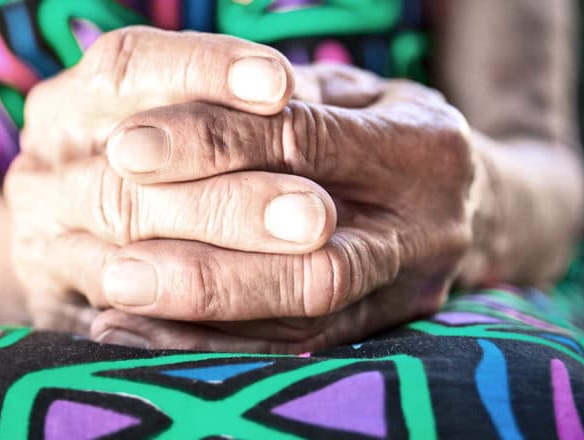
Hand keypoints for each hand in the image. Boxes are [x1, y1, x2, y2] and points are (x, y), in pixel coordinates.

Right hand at [7, 26, 311, 330]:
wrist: (70, 233)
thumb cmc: (164, 162)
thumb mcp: (185, 116)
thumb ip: (223, 110)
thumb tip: (289, 97)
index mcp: (67, 106)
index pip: (125, 69)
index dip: (202, 74)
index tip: (281, 87)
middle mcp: (43, 175)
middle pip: (127, 183)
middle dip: (226, 201)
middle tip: (314, 214)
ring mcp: (43, 249)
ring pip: (125, 265)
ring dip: (214, 272)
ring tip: (302, 263)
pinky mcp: (55, 314)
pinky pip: (124, 336)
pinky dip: (188, 338)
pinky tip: (259, 332)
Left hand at [87, 64, 479, 352]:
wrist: (467, 195)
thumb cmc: (389, 127)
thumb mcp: (351, 93)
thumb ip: (284, 103)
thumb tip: (177, 115)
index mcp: (422, 146)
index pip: (304, 142)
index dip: (214, 145)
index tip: (128, 149)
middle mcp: (426, 228)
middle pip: (312, 260)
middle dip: (207, 266)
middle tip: (115, 266)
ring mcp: (411, 289)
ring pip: (304, 320)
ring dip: (205, 322)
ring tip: (119, 309)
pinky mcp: (387, 329)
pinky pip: (299, 351)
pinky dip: (220, 348)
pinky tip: (149, 338)